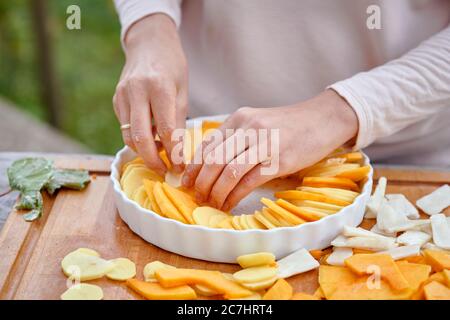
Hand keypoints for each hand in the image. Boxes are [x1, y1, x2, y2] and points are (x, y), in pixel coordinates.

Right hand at [113, 14, 187, 175]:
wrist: (148, 43)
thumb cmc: (171, 66)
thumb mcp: (182, 90)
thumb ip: (178, 119)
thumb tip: (177, 151)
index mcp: (158, 87)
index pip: (166, 129)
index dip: (173, 153)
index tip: (180, 167)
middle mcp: (136, 91)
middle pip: (140, 137)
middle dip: (153, 160)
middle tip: (164, 171)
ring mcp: (122, 95)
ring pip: (128, 136)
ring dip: (143, 151)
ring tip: (159, 157)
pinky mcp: (115, 99)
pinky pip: (124, 127)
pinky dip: (136, 138)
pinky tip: (150, 139)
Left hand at [182, 90, 357, 210]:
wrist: (322, 119)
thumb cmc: (288, 125)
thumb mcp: (257, 123)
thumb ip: (236, 138)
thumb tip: (211, 165)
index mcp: (239, 118)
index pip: (207, 144)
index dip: (194, 166)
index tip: (187, 182)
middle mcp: (248, 128)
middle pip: (214, 160)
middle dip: (202, 182)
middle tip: (198, 196)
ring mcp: (265, 143)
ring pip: (229, 172)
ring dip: (217, 192)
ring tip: (212, 203)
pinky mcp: (280, 160)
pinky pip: (249, 181)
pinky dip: (235, 196)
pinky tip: (230, 204)